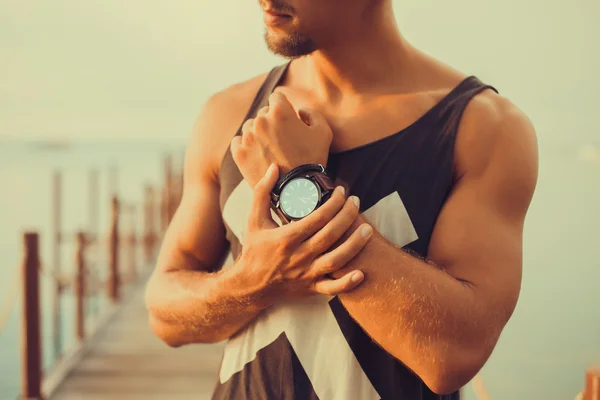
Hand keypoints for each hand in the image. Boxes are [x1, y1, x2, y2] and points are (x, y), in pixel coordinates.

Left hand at [231, 92, 332, 188]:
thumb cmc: (312, 159)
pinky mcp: (239, 153)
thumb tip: (299, 111)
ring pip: (249, 126)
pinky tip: (256, 153)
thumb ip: (312, 113)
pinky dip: (245, 145)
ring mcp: (248, 137)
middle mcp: (260, 120)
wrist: (297, 190)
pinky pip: (237, 141)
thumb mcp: (323, 131)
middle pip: (263, 113)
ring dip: (258, 133)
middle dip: (272, 121)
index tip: (287, 118)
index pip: (276, 96)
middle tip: (282, 139)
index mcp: (279, 111)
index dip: (284, 107)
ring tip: (269, 148)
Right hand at [236, 164, 372, 303]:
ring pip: (335, 260)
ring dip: (354, 245)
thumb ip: (262, 192)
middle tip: (356, 201)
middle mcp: (298, 256)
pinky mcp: (311, 289)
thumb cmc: (255, 250)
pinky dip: (347, 283)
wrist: (250, 286)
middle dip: (347, 216)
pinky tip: (361, 273)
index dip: (333, 203)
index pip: (316, 218)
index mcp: (285, 238)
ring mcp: (306, 274)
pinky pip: (332, 289)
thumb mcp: (254, 220)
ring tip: (368, 229)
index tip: (341, 191)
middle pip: (329, 235)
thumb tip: (274, 167)